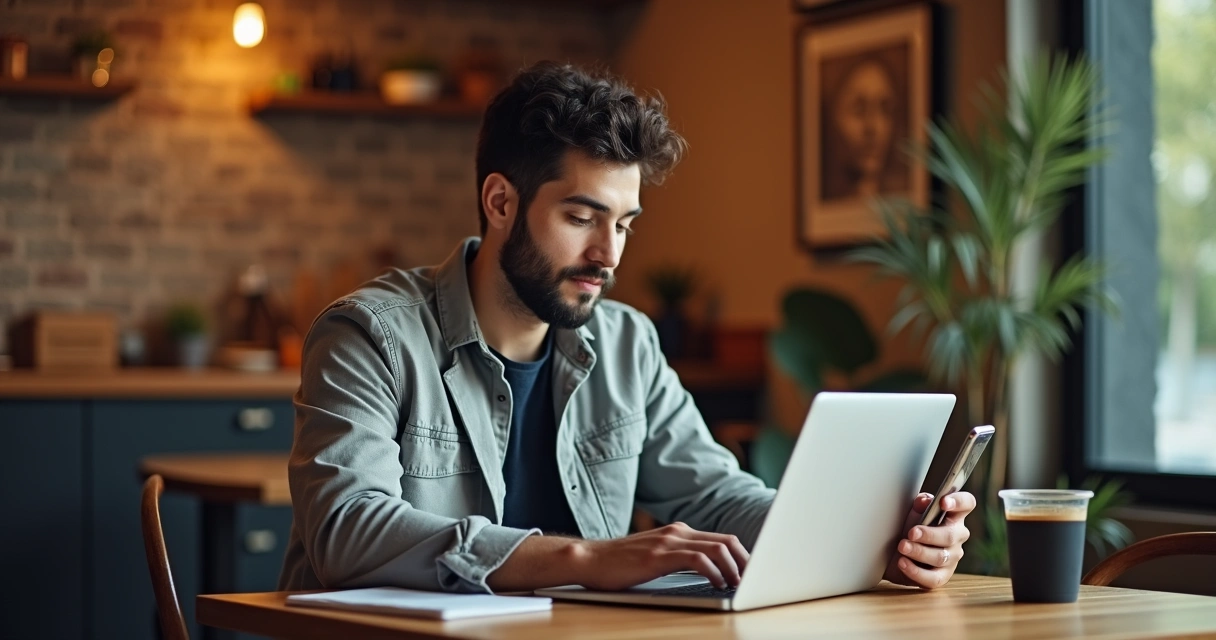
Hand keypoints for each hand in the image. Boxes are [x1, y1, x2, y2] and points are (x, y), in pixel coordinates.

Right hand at [571, 522, 749, 590]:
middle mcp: (678, 532)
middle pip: (727, 541)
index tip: (753, 574)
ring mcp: (669, 542)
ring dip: (734, 568)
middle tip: (753, 582)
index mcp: (679, 532)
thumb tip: (709, 574)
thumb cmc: (620, 563)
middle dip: (746, 562)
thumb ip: (680, 559)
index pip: (723, 539)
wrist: (590, 559)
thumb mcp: (656, 557)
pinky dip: (713, 572)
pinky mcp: (659, 555)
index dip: (743, 556)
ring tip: (738, 585)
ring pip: (717, 548)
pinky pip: (697, 559)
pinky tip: (716, 584)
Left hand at [883, 491, 974, 588]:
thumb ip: (920, 504)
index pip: (967, 503)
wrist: (892, 553)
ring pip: (940, 557)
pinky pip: (933, 578)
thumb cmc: (908, 528)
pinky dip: (916, 571)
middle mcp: (957, 536)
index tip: (943, 502)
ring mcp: (951, 558)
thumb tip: (925, 501)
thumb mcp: (911, 512)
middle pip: (951, 535)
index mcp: (953, 515)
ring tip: (902, 546)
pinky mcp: (941, 577)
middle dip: (930, 534)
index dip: (959, 502)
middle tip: (911, 533)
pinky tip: (903, 562)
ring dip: (919, 552)